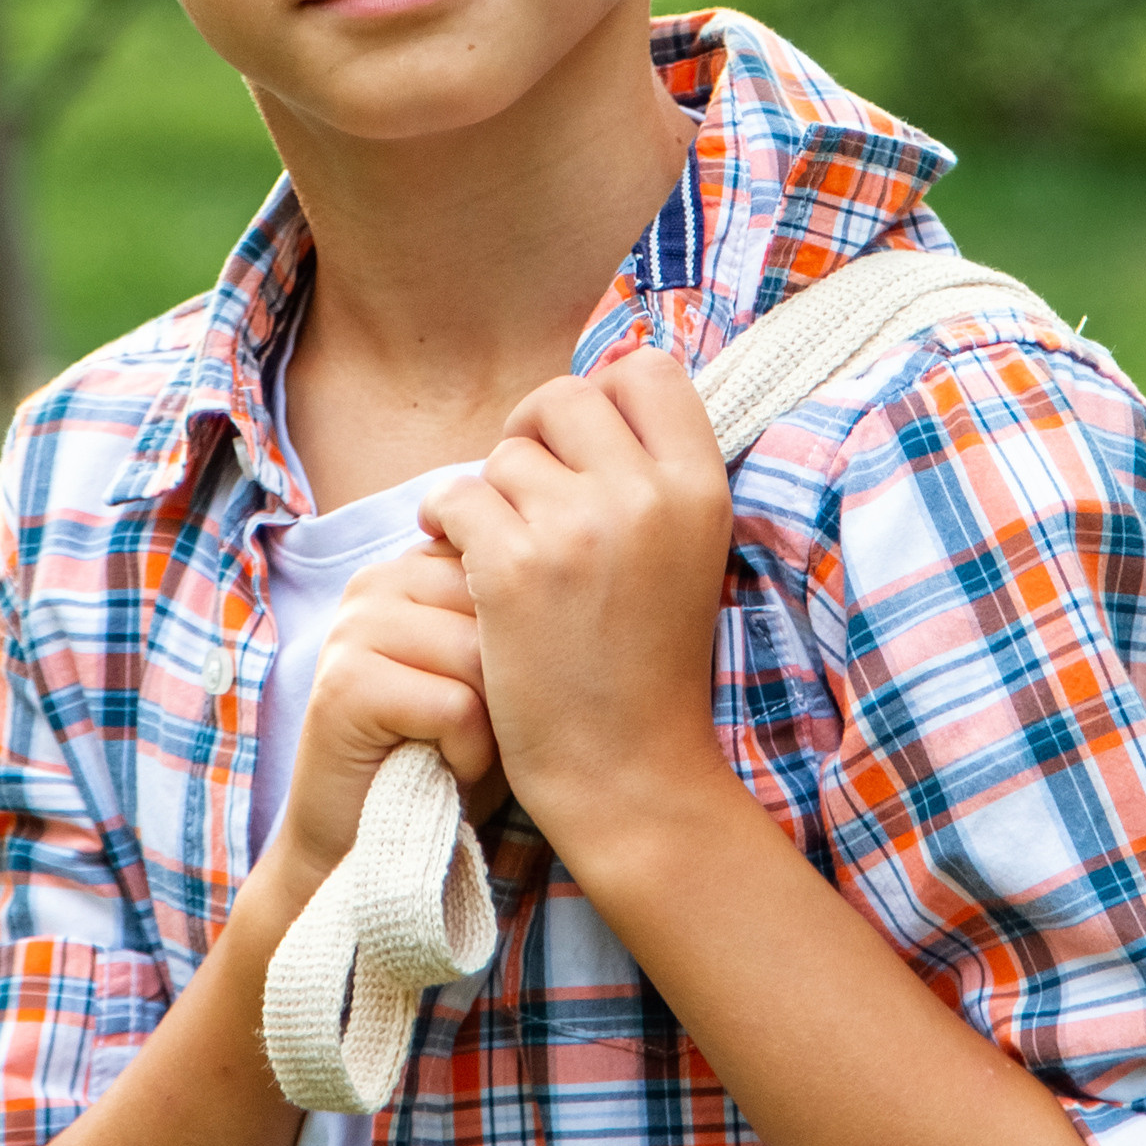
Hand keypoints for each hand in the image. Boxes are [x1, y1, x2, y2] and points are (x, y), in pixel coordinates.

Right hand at [267, 543, 502, 899]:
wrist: (374, 844)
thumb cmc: (454, 756)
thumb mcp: (502, 672)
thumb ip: (520, 613)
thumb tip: (588, 571)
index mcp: (415, 566)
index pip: (508, 558)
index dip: (535, 632)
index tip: (520, 683)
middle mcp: (376, 582)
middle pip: (498, 603)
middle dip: (516, 675)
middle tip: (492, 724)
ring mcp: (353, 629)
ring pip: (478, 653)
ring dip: (494, 721)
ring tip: (465, 746)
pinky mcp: (344, 686)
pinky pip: (454, 706)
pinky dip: (469, 753)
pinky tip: (447, 768)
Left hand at [420, 347, 734, 875]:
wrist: (628, 775)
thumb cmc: (647, 665)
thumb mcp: (686, 553)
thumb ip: (652, 476)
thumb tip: (598, 388)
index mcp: (702, 488)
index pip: (650, 370)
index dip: (606, 394)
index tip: (580, 445)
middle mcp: (647, 496)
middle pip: (568, 396)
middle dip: (534, 433)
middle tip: (523, 488)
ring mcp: (580, 530)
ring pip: (506, 452)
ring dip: (490, 492)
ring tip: (496, 545)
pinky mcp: (514, 568)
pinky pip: (457, 496)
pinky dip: (444, 521)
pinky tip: (456, 558)